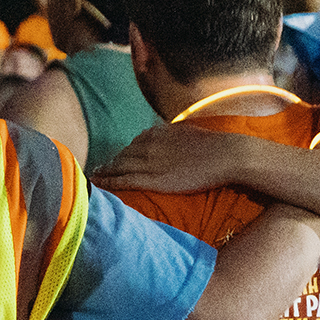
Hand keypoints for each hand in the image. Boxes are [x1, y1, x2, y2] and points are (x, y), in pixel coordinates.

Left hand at [92, 122, 255, 194]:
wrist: (226, 154)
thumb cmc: (214, 146)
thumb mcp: (188, 133)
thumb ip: (174, 135)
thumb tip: (172, 135)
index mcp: (157, 133)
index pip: (133, 145)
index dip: (121, 155)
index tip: (113, 161)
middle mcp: (148, 145)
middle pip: (121, 156)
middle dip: (108, 164)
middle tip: (97, 171)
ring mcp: (149, 161)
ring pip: (118, 167)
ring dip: (104, 173)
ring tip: (93, 179)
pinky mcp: (153, 178)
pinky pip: (123, 180)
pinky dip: (108, 183)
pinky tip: (98, 185)